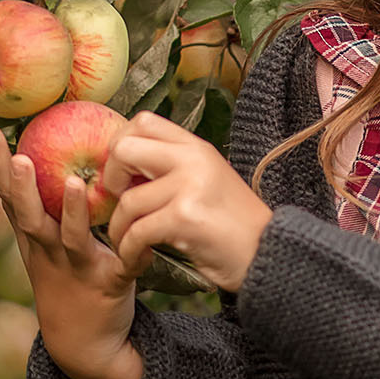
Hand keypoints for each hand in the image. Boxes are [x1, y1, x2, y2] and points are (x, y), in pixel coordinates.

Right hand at [0, 122, 141, 378]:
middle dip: (21, 187)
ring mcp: (79, 268)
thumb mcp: (39, 246)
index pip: (11, 196)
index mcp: (35, 237)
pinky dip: (136, 256)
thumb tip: (21, 158)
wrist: (82, 342)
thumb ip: (32, 209)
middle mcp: (51, 250)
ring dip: (73, 212)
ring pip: (72, 239)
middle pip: (31, 217)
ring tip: (75, 184)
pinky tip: (144, 243)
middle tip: (17, 155)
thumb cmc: (64, 281)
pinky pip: (125, 266)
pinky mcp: (111, 285)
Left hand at [102, 112, 272, 291]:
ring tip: (127, 242)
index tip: (124, 173)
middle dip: (111, 179)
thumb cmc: (235, 226)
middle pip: (124, 149)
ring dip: (119, 228)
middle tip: (120, 201)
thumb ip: (174, 167)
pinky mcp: (184, 218)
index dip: (120, 144)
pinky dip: (129, 249)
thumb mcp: (208, 181)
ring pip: (128, 201)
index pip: (142, 122)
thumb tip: (124, 167)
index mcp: (197, 147)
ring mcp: (189, 187)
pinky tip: (136, 257)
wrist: (268, 255)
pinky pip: (137, 231)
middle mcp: (193, 160)